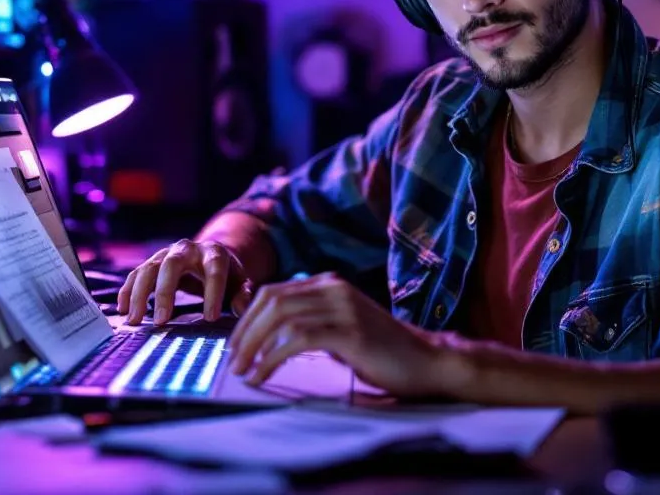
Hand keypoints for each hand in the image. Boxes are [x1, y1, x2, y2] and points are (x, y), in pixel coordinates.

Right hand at [116, 238, 253, 325]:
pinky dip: (127, 291)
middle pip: (173, 265)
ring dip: (140, 294)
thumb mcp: (239, 282)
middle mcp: (187, 249)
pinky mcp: (152, 263)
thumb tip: (241, 308)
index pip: (214, 269)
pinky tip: (123, 311)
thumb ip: (243, 294)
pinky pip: (135, 274)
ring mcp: (166, 254)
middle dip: (166, 292)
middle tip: (162, 321)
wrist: (208, 256)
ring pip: (149, 269)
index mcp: (214, 252)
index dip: (213, 292)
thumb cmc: (226, 275)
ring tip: (136, 321)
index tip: (210, 318)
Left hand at [227, 273, 456, 397]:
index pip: (272, 292)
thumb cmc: (383, 352)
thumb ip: (312, 323)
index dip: (246, 319)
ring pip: (281, 317)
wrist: (427, 361)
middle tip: (232, 362)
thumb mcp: (341, 328)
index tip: (234, 346)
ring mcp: (343, 307)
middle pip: (271, 301)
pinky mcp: (350, 331)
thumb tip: (270, 337)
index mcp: (329, 284)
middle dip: (244, 333)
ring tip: (244, 372)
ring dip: (254, 346)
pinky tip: (264, 375)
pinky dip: (272, 358)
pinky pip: (297, 339)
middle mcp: (334, 288)